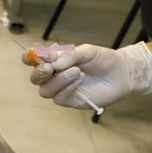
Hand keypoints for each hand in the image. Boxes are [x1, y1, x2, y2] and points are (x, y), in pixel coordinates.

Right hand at [25, 42, 151, 109]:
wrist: (122, 73)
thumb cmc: (104, 59)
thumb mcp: (86, 51)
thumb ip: (68, 56)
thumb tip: (52, 63)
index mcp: (56, 61)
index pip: (34, 60)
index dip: (29, 58)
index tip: (33, 55)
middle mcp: (56, 76)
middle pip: (36, 78)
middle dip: (40, 72)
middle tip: (51, 67)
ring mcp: (63, 89)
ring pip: (45, 91)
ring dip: (58, 81)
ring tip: (76, 71)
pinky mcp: (72, 101)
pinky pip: (60, 98)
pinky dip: (68, 87)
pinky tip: (80, 79)